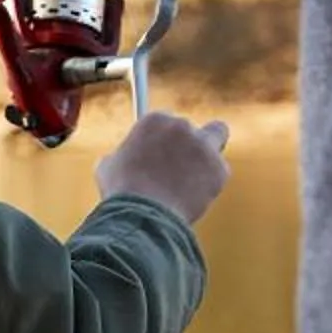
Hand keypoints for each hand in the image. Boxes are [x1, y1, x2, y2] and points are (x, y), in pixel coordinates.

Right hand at [94, 111, 232, 226]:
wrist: (144, 212)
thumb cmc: (123, 190)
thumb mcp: (111, 164)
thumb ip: (125, 154)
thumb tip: (127, 158)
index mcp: (155, 120)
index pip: (166, 122)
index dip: (163, 139)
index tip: (161, 151)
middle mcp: (182, 126)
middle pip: (194, 130)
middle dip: (187, 146)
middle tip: (178, 166)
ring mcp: (204, 146)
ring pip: (214, 145)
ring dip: (204, 160)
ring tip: (187, 184)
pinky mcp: (220, 168)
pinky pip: (218, 173)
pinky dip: (209, 183)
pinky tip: (191, 196)